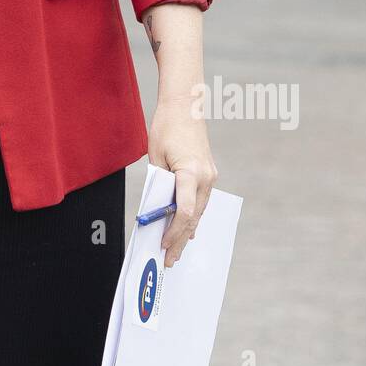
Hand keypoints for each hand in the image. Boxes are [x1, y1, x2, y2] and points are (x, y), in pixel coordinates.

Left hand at [147, 99, 217, 267]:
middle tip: (169, 260)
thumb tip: (156, 210)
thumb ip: (158, 185)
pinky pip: (200, 200)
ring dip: (187, 230)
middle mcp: (206, 177)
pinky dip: (192, 215)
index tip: (162, 245)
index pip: (185, 211)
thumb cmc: (166, 127)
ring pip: (199, 211)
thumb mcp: (155, 157)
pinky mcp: (209, 173)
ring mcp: (210, 176)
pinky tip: (187, 230)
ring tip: (175, 250)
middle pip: (194, 217)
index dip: (174, 232)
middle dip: (180, 240)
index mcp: (191, 172)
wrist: (185, 104)